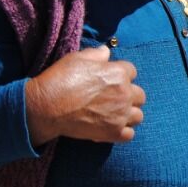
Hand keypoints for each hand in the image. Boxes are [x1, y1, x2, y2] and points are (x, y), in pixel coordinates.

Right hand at [24, 46, 144, 145]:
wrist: (47, 107)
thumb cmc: (61, 79)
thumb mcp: (77, 58)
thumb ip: (96, 55)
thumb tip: (106, 52)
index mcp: (118, 73)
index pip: (131, 71)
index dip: (120, 75)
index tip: (110, 80)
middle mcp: (124, 93)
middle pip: (140, 95)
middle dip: (129, 95)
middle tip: (114, 98)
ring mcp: (120, 114)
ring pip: (138, 116)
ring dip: (128, 114)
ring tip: (114, 114)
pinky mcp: (113, 132)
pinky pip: (129, 134)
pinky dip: (123, 132)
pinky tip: (111, 128)